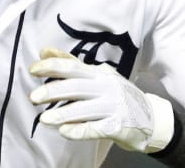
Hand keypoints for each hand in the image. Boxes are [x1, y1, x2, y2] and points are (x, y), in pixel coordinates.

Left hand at [28, 47, 174, 152]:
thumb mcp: (98, 76)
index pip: (73, 66)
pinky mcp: (118, 126)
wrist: (152, 118)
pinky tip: (64, 132)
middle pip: (76, 87)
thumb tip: (44, 52)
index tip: (33, 70)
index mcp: (99, 73)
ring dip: (62, 114)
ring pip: (85, 109)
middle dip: (53, 91)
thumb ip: (71, 64)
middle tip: (32, 98)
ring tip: (44, 119)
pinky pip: (95, 128)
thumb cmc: (117, 95)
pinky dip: (79, 130)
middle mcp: (107, 87)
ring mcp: (114, 106)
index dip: (52, 67)